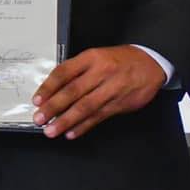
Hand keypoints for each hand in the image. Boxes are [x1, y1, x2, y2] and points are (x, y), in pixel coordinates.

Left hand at [32, 45, 164, 139]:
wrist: (151, 64)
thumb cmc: (120, 60)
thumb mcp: (98, 57)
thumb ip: (78, 71)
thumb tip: (53, 90)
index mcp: (91, 58)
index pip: (64, 72)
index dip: (49, 87)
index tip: (37, 99)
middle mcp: (101, 72)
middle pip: (72, 91)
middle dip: (53, 107)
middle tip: (39, 118)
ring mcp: (111, 89)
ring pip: (85, 107)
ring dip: (66, 120)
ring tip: (52, 130)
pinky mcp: (119, 104)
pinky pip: (98, 117)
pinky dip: (84, 126)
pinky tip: (71, 133)